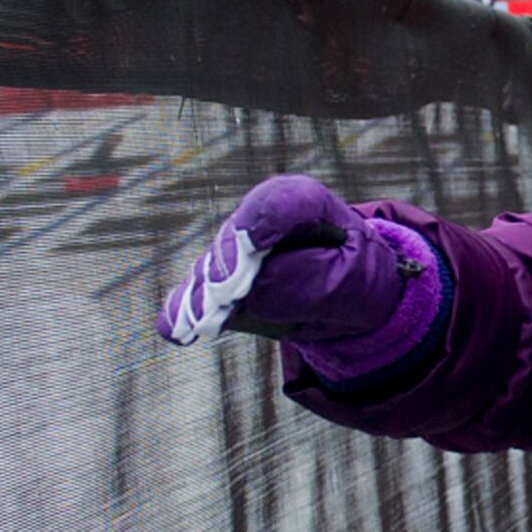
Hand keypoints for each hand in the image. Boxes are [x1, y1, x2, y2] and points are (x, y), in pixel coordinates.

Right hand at [155, 176, 440, 373]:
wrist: (348, 288)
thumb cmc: (355, 273)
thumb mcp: (352, 277)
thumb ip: (309, 279)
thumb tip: (252, 295)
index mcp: (302, 201)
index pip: (279, 201)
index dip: (263, 221)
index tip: (253, 246)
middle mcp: (260, 219)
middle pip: (236, 237)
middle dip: (227, 265)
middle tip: (224, 295)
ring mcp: (233, 250)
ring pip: (212, 267)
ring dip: (203, 295)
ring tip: (198, 322)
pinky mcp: (218, 282)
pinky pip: (195, 293)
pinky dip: (182, 311)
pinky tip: (176, 330)